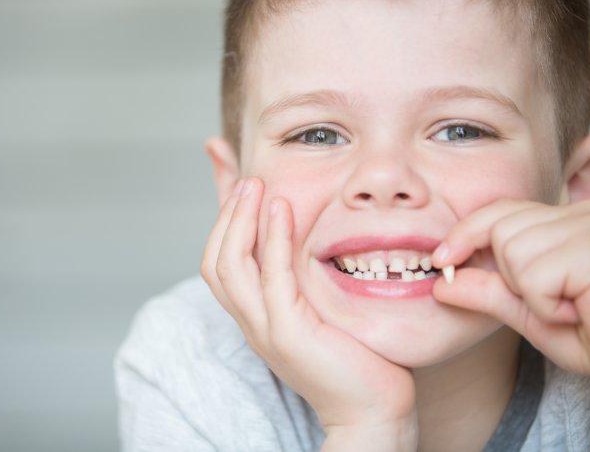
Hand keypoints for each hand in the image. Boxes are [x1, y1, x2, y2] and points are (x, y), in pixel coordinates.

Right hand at [200, 177, 417, 449]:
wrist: (374, 410)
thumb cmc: (357, 357)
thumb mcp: (322, 307)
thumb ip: (307, 276)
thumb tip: (306, 241)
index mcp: (256, 317)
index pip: (219, 264)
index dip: (224, 224)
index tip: (243, 188)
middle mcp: (252, 324)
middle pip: (215, 262)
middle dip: (227, 216)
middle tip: (248, 181)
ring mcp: (266, 330)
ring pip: (230, 268)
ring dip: (240, 221)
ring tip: (256, 187)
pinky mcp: (288, 334)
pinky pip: (271, 279)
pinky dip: (272, 240)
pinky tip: (282, 210)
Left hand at [432, 198, 589, 384]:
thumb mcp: (529, 314)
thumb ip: (489, 292)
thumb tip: (441, 283)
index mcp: (567, 221)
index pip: (499, 212)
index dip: (465, 234)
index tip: (441, 260)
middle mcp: (583, 214)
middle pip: (499, 230)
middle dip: (511, 276)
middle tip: (554, 301)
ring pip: (512, 251)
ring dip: (532, 295)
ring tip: (571, 307)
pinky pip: (533, 275)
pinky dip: (546, 305)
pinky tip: (579, 312)